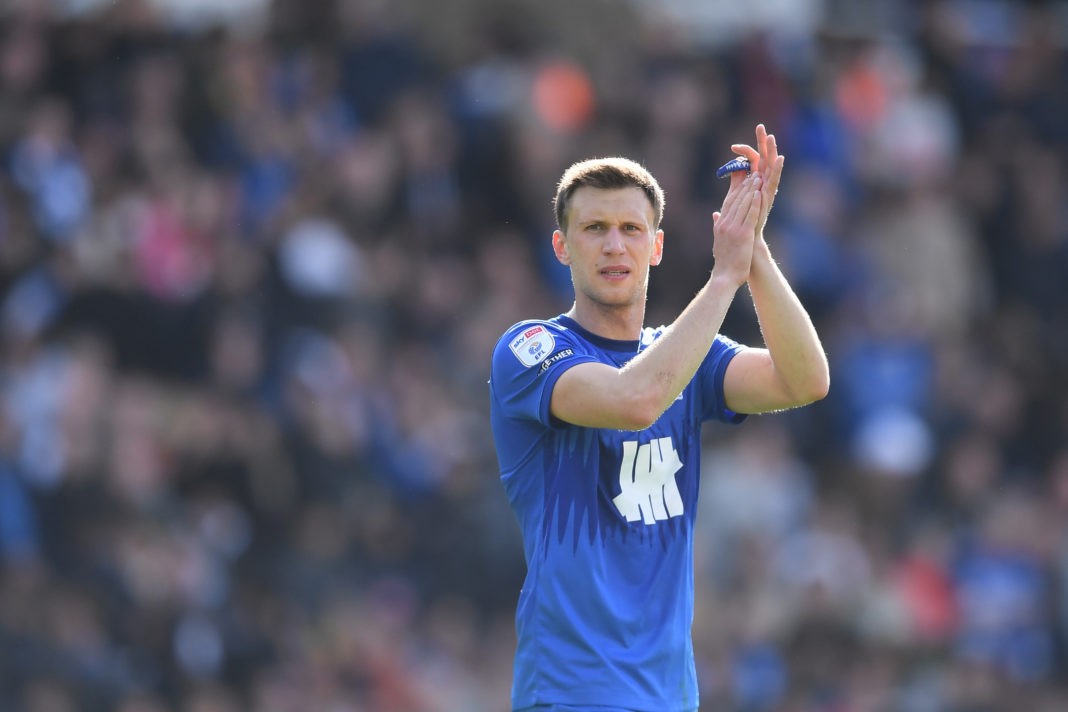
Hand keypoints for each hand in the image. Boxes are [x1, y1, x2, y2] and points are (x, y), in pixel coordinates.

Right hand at [711, 171, 761, 286]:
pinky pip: (750, 215)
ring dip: (752, 190)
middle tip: (754, 173)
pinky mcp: (743, 235)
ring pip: (743, 205)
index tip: (744, 179)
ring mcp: (733, 229)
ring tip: (759, 178)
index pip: (729, 202)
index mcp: (720, 224)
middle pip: (736, 200)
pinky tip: (760, 194)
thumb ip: (717, 225)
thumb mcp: (718, 240)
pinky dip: (755, 203)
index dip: (737, 189)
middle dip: (746, 186)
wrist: (724, 277)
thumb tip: (715, 215)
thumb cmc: (724, 262)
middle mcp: (725, 224)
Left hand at [730, 124, 783, 238]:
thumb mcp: (735, 198)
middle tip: (760, 127)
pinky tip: (781, 157)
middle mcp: (763, 183)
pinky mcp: (770, 196)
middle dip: (762, 142)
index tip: (733, 146)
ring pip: (771, 166)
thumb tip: (733, 169)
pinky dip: (778, 169)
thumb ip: (736, 183)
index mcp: (754, 181)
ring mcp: (767, 189)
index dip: (744, 151)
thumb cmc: (742, 221)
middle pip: (763, 158)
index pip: (751, 160)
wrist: (747, 240)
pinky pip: (775, 180)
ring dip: (772, 151)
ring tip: (771, 137)